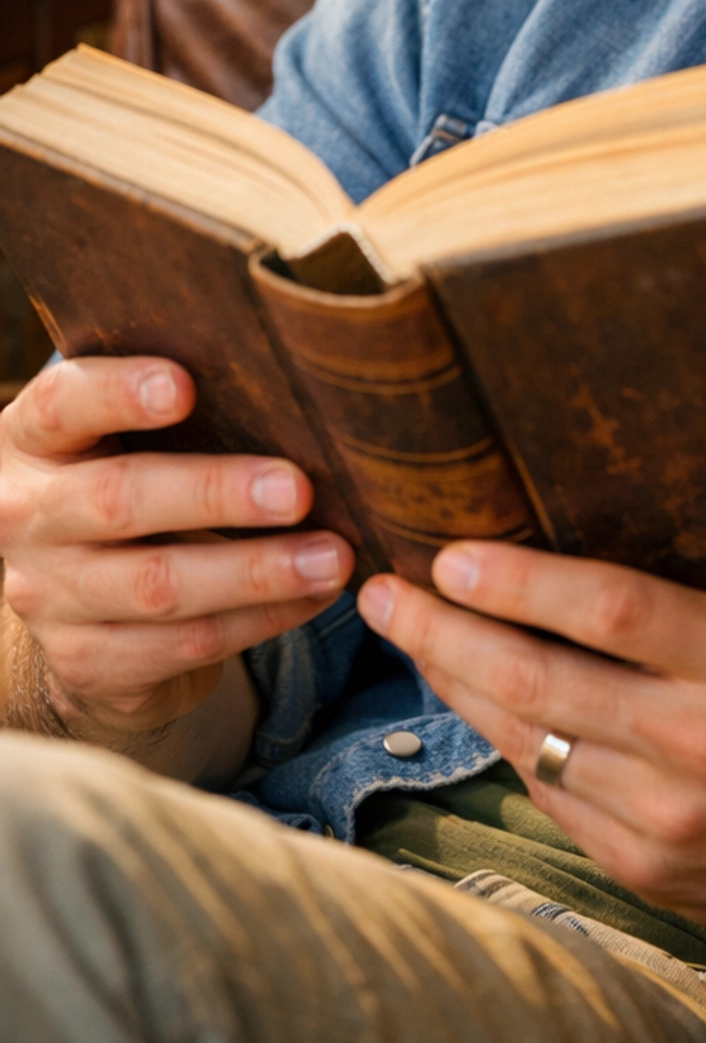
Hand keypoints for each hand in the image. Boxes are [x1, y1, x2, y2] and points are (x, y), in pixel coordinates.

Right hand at [0, 355, 352, 743]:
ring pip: (158, 587)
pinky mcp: (86, 660)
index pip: (63, 404)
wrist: (74, 594)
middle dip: (215, 493)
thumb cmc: (127, 473)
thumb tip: (292, 385)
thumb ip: (178, 407)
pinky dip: (260, 620)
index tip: (185, 387)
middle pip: (118, 500)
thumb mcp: (122, 434)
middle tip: (299, 489)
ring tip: (333, 557)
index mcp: (33, 440)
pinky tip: (314, 596)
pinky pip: (184, 643)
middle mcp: (25, 517)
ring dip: (257, 573)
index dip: (118, 393)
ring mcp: (48, 596)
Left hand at [357, 544, 705, 936]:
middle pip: (540, 680)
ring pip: (530, 741)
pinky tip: (483, 706)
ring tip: (412, 638)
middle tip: (384, 594)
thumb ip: (680, 606)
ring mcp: (670, 818)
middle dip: (444, 632)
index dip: (518, 580)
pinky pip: (554, 795)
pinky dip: (512, 744)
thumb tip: (561, 557)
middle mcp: (703, 742)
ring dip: (456, 688)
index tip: (449, 552)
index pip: (607, 609)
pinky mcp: (648, 872)